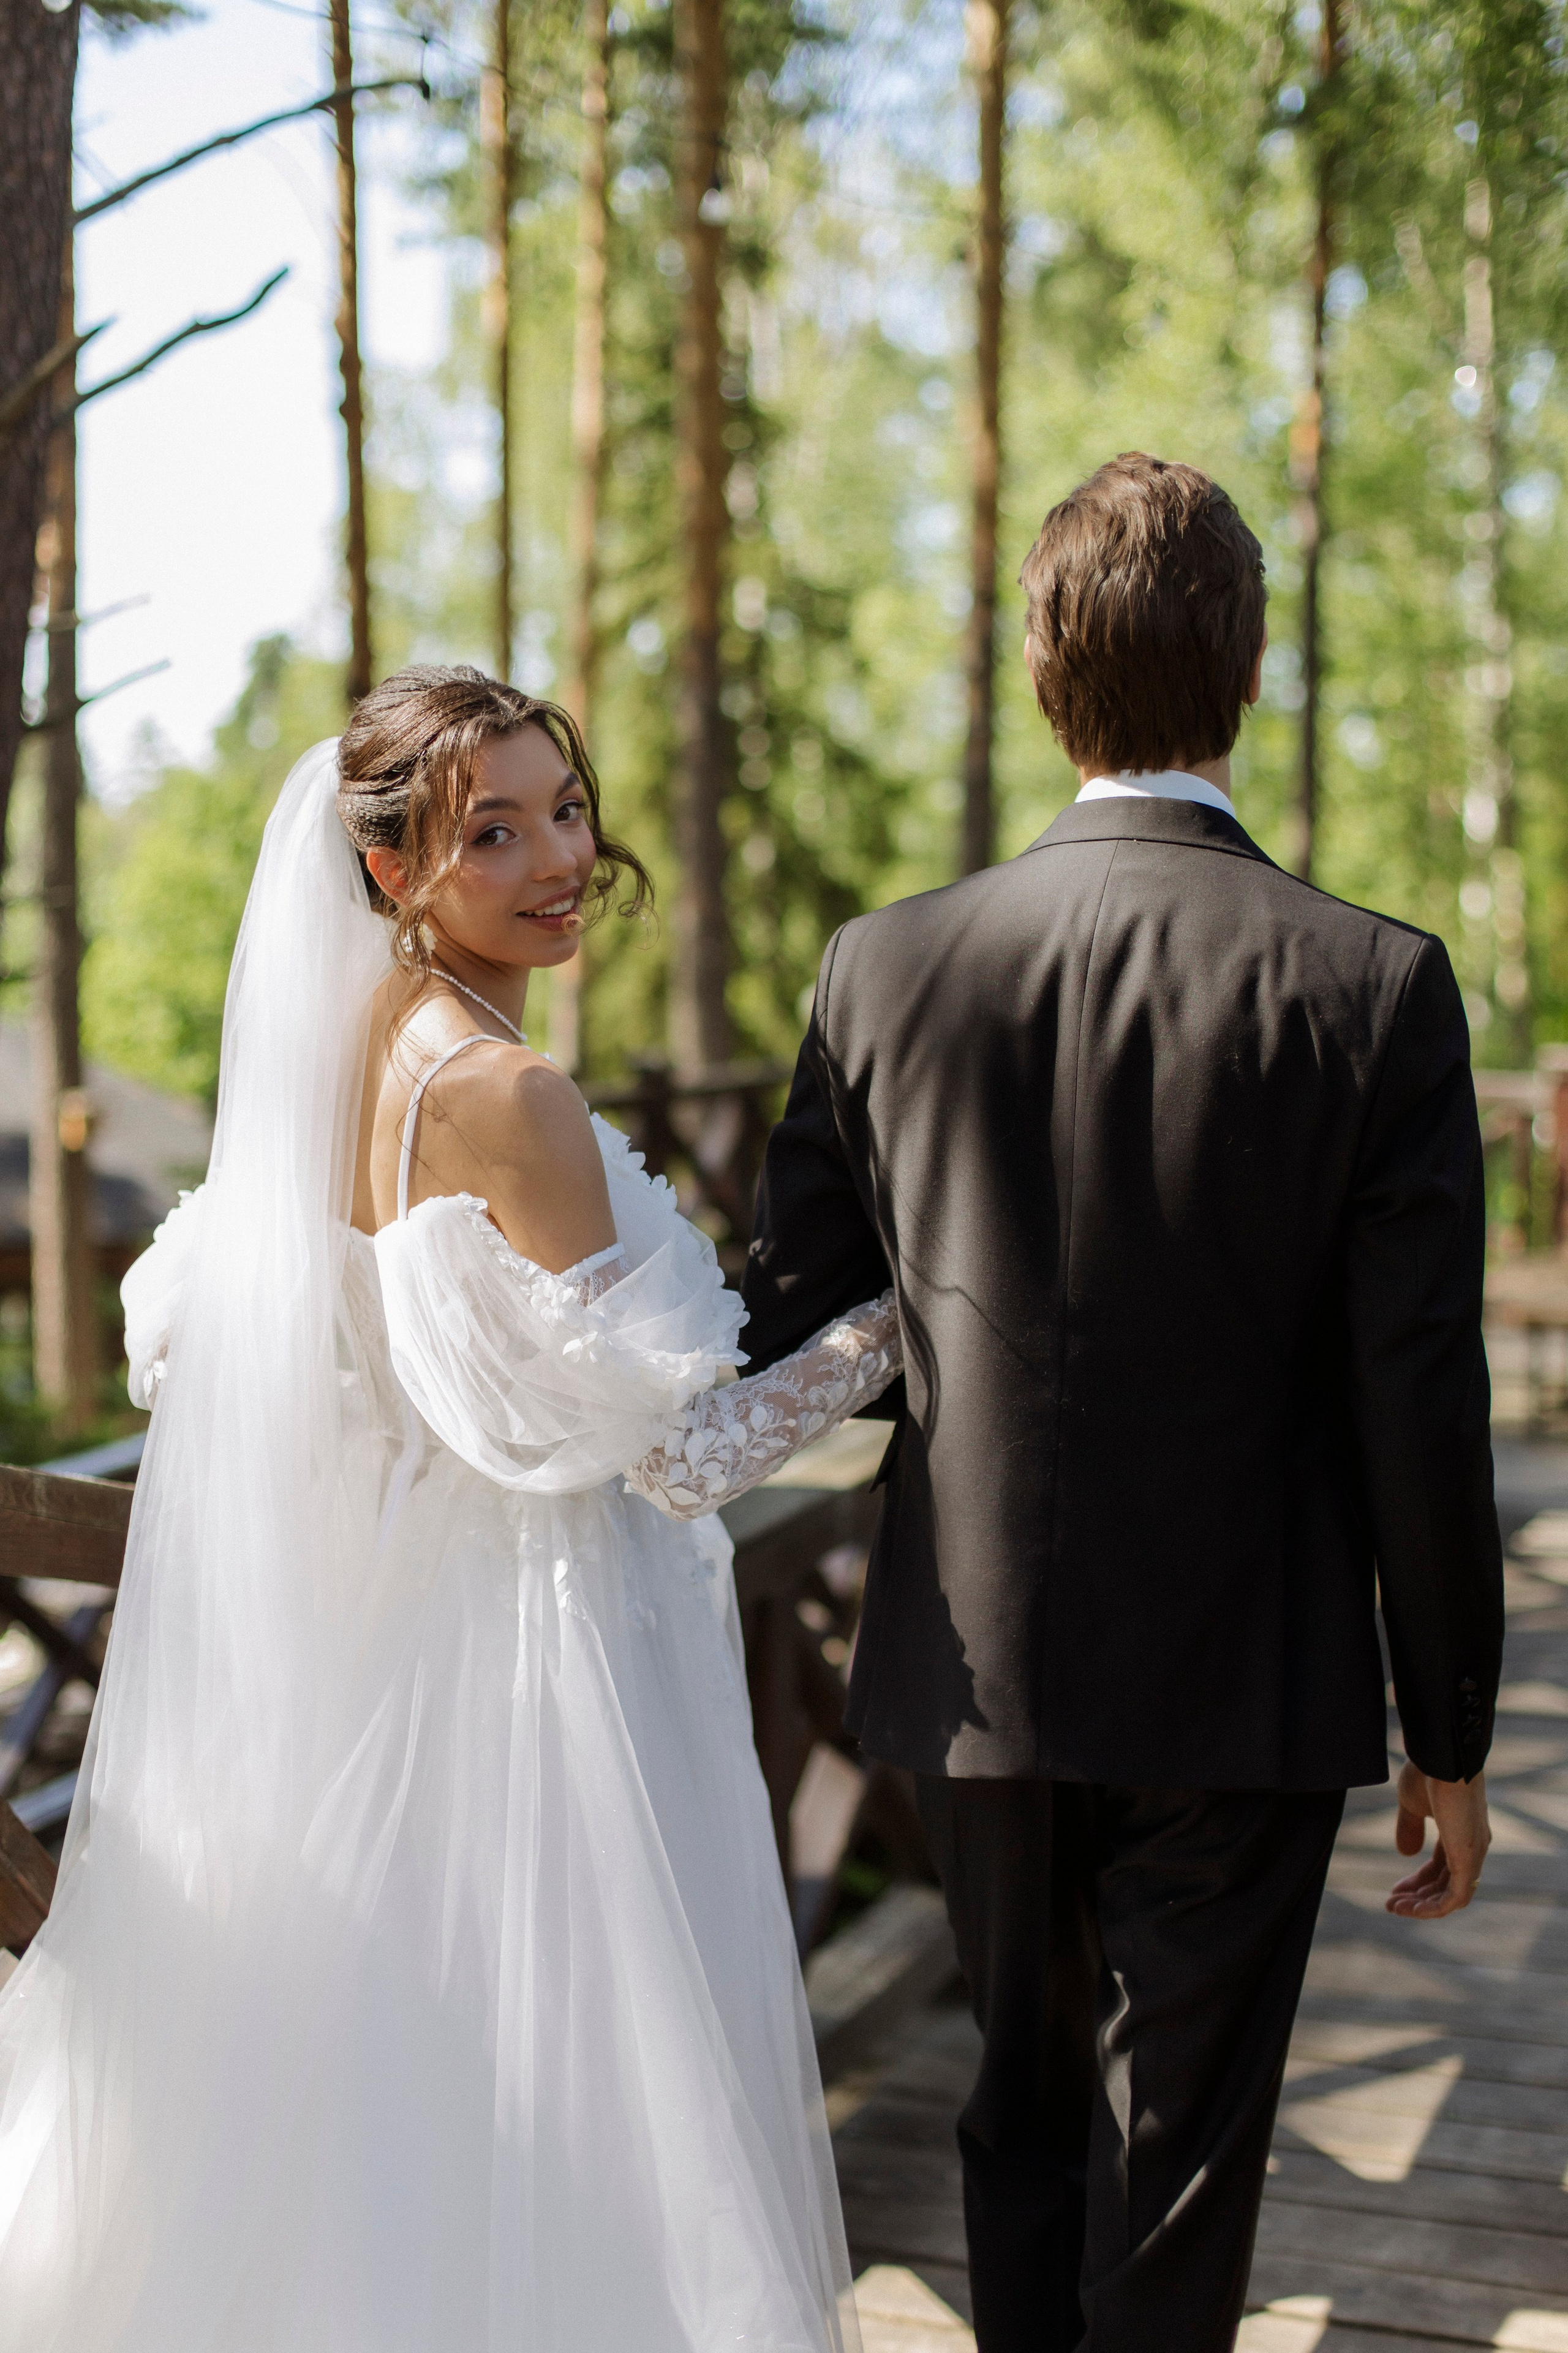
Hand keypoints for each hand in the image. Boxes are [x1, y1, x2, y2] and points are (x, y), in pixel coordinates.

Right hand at [1386, 1760, 1489, 1918]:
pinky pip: (1455, 1898)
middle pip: (1446, 1884)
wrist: (1444, 1759)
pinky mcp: (1468, 1860)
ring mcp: (1473, 1855)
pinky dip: (1433, 1908)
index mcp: (1461, 1831)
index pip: (1442, 1866)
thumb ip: (1409, 1827)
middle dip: (1418, 1896)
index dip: (1419, 1880)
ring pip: (1451, 1896)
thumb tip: (1405, 1853)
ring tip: (1394, 1908)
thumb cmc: (1429, 1772)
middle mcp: (1472, 1847)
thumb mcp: (1412, 1803)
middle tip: (1391, 1903)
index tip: (1394, 1888)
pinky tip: (1410, 1909)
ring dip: (1422, 1906)